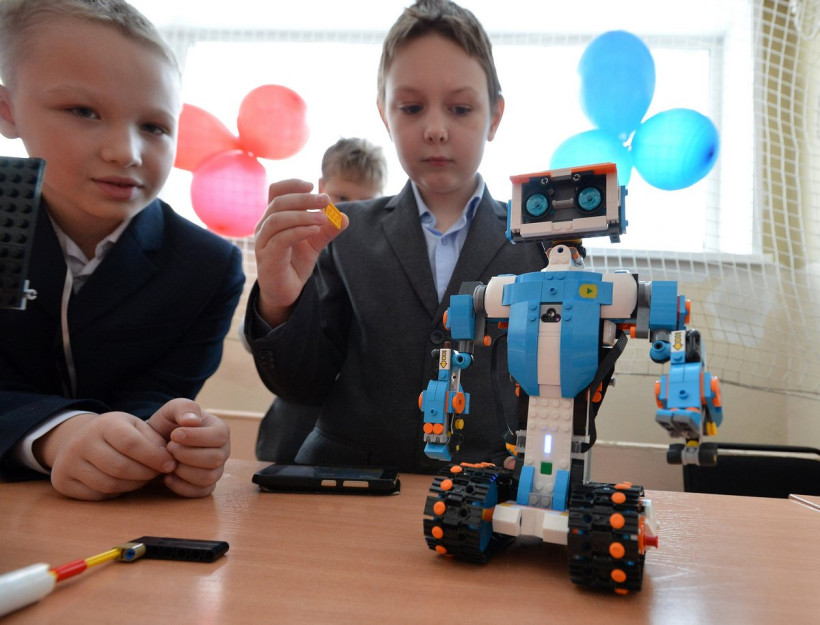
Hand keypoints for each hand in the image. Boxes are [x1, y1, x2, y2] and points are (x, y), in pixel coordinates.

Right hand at [37, 412, 175, 500]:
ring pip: (108, 484)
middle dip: (145, 474)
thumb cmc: (119, 434)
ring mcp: (68, 462)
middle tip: (157, 474)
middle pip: (119, 467)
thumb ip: (154, 440)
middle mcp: (82, 441)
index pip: (130, 443)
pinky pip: (95, 495)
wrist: (80, 439)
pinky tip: (124, 484)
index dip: (154, 457)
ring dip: (132, 485)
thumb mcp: (136, 427)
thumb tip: (168, 461)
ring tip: (143, 479)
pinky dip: (115, 493)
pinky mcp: (63, 481)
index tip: (169, 465)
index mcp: (105, 424)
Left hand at [148, 399, 229, 497]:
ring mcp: (216, 470)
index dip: (197, 437)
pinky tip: (167, 476)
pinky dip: (181, 486)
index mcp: (220, 430)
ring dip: (183, 471)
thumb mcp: (173, 409)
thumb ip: (184, 408)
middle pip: (215, 459)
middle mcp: (222, 451)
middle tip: (169, 448)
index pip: (220, 436)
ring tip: (168, 461)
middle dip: (187, 455)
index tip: (174, 434)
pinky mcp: (205, 486)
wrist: (157, 442)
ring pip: (208, 477)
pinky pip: (200, 492)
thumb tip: (193, 421)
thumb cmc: (169, 424)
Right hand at [254, 179, 348, 325]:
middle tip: (326, 200)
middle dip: (304, 198)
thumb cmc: (295, 262)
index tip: (312, 185)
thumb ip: (327, 229)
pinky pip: (280, 239)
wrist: (286, 290)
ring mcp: (263, 242)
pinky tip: (315, 230)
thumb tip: (344, 217)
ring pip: (277, 219)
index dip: (292, 184)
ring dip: (302, 215)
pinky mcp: (267, 257)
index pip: (276, 191)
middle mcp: (264, 226)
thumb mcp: (315, 242)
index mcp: (274, 217)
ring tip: (323, 218)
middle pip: (278, 202)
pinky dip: (299, 231)